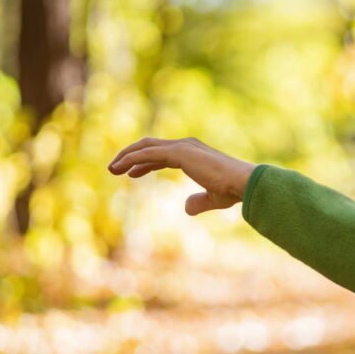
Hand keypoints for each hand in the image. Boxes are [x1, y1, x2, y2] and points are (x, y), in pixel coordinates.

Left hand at [108, 137, 257, 215]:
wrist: (242, 182)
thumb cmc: (233, 190)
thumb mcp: (214, 198)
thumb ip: (199, 202)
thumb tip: (186, 207)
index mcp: (194, 153)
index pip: (163, 154)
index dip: (145, 163)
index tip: (131, 173)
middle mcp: (187, 145)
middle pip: (151, 146)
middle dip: (131, 156)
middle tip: (115, 168)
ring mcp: (183, 147)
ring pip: (146, 147)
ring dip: (127, 156)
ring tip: (112, 168)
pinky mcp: (179, 153)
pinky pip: (148, 153)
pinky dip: (132, 158)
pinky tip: (121, 167)